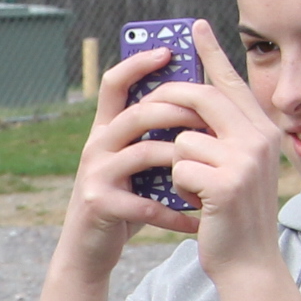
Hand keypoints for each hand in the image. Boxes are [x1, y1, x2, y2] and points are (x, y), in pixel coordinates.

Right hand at [59, 41, 203, 270]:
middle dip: (179, 111)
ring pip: (143, 153)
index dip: (138, 62)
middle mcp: (96, 145)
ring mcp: (95, 174)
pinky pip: (145, 202)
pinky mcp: (99, 204)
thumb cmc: (123, 202)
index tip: (169, 50)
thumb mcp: (136, 165)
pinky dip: (175, 212)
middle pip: (138, 113)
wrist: (88, 250)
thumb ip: (155, 137)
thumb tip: (199, 106)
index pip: (114, 83)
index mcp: (106, 129)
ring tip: (211, 169)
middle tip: (212, 117)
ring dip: (183, 160)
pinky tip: (197, 220)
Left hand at [147, 20, 289, 278]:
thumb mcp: (235, 168)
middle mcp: (260, 138)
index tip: (194, 27)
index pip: (232, 81)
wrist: (248, 263)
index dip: (212, 53)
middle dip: (167, 102)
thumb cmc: (233, 215)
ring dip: (177, 165)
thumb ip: (222, 136)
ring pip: (183, 138)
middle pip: (201, 98)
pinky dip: (178, 188)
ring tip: (196, 189)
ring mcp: (245, 159)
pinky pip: (179, 168)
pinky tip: (198, 206)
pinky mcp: (226, 182)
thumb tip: (190, 106)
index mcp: (263, 130)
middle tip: (148, 106)